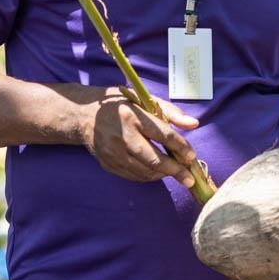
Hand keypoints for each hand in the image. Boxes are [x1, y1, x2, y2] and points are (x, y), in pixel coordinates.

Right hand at [83, 90, 201, 185]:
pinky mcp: (107, 164)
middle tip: (190, 179)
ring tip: (176, 173)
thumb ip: (171, 112)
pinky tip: (158, 172)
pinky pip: (133, 176)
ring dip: (163, 175)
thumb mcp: (144, 100)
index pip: (163, 135)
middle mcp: (122, 136)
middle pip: (154, 159)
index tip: (192, 156)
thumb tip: (194, 124)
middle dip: (175, 171)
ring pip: (144, 171)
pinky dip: (149, 176)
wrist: (84, 116)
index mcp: (133, 116)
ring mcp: (113, 153)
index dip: (180, 147)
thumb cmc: (120, 105)